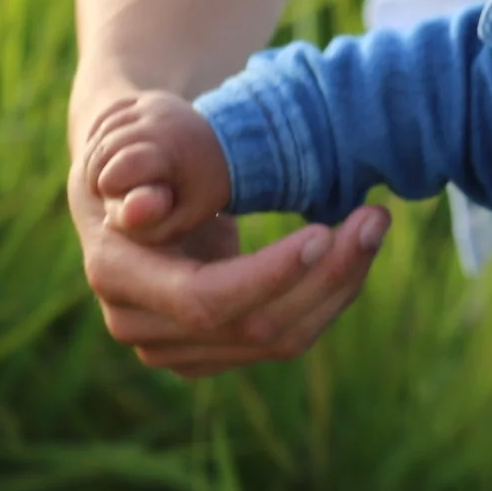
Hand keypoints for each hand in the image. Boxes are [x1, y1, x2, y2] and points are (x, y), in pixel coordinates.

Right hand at [70, 92, 386, 376]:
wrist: (141, 182)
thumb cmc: (148, 146)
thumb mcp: (142, 138)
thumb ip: (140, 166)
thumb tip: (141, 209)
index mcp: (115, 271)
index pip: (202, 299)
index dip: (268, 275)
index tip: (321, 232)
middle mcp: (137, 324)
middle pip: (253, 327)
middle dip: (326, 275)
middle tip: (376, 216)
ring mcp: (172, 348)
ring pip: (278, 340)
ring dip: (339, 285)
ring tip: (374, 224)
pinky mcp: (209, 352)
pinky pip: (284, 338)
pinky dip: (327, 296)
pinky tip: (353, 251)